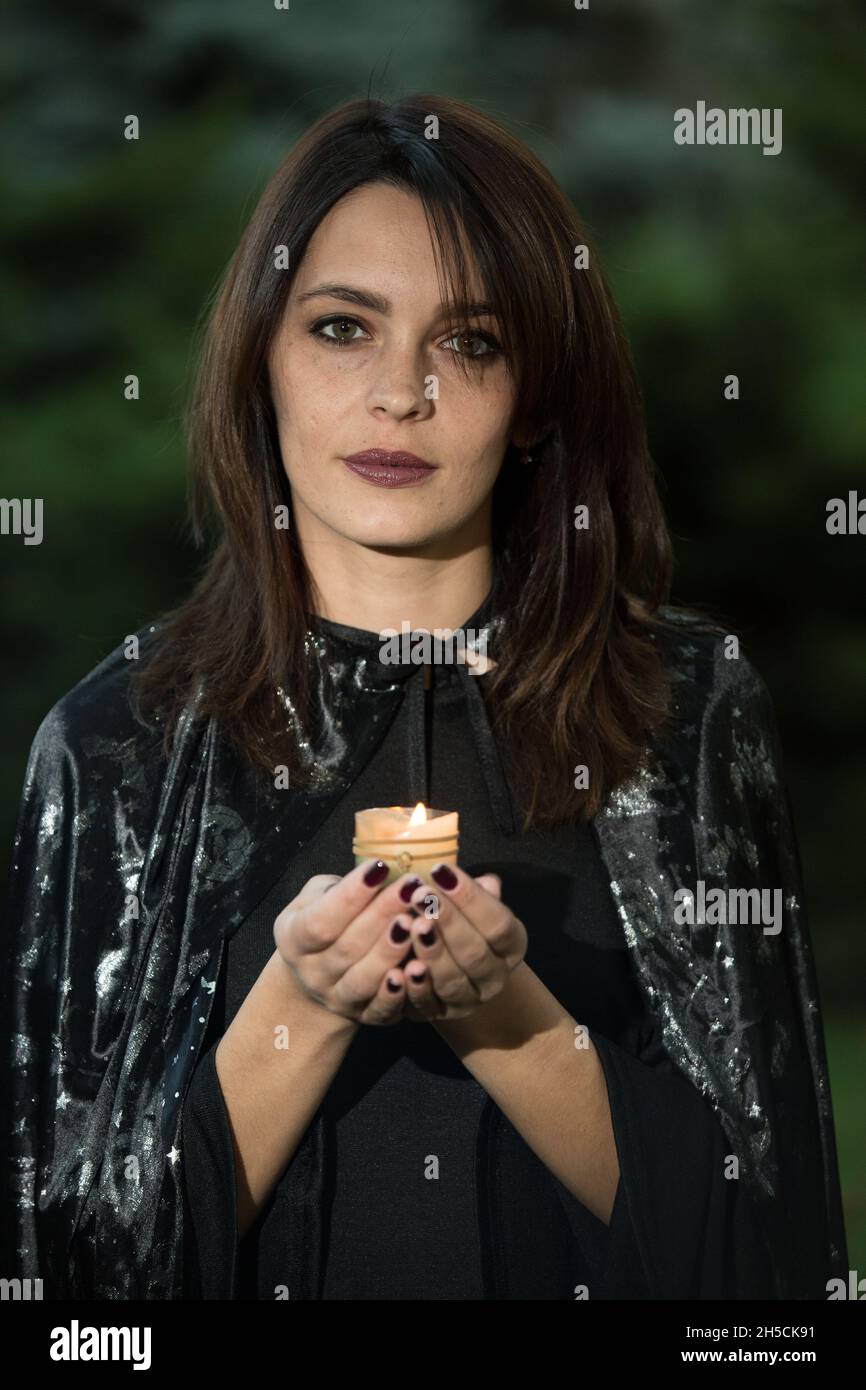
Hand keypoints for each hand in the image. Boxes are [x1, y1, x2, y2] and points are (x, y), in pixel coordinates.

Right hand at [273, 859, 432, 1026]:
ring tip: (418, 921)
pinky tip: (418, 967)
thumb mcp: (316, 898)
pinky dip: (398, 993)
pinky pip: (381, 1010)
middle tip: (412, 887)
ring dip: (392, 950)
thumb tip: (377, 870)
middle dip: (382, 913)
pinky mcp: (364, 1017)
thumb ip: (338, 887)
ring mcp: (337, 999)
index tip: (380, 866)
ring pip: (364, 979)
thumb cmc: (326, 921)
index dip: (351, 895)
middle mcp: (312, 973)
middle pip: (348, 946)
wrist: (320, 972)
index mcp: (293, 939)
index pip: (320, 919)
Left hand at [398, 864, 526, 1021]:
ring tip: (411, 925)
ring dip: (431, 953)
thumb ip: (474, 892)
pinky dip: (414, 989)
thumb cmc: (459, 920)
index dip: (470, 897)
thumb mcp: (471, 903)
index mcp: (512, 945)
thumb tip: (479, 879)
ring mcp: (469, 1001)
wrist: (449, 960)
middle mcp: (496, 977)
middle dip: (447, 921)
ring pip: (452, 981)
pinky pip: (428, 1007)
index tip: (441, 870)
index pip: (497, 923)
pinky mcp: (440, 1015)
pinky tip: (400, 969)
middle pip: (475, 952)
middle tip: (420, 895)